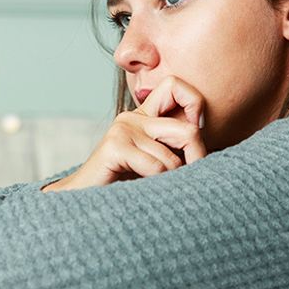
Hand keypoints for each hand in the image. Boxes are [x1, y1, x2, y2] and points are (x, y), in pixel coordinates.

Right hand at [45, 76, 208, 190]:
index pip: (174, 85)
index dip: (194, 103)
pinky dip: (157, 183)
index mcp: (144, 116)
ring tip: (159, 188)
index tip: (195, 134)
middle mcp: (133, 117)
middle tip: (192, 176)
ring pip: (172, 156)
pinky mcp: (115, 146)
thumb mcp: (156, 162)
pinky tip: (144, 190)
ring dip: (172, 179)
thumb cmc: (123, 187)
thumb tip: (205, 138)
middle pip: (187, 128)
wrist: (83, 202)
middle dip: (196, 156)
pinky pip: (156, 166)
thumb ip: (175, 146)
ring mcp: (123, 129)